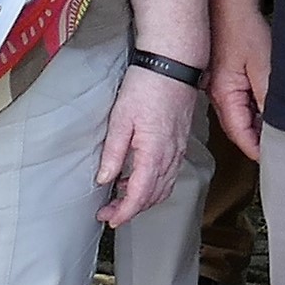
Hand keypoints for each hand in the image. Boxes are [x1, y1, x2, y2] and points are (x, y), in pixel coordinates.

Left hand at [94, 67, 200, 224]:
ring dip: (143, 200)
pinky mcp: (180, 143)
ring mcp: (178, 151)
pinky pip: (170, 175)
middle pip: (153, 196)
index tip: (110, 219)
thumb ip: (113, 153)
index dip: (124, 212)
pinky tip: (139, 179)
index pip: (140, 195)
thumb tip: (104, 179)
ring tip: (120, 199)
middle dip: (131, 210)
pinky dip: (155, 185)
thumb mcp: (121, 119)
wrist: (174, 64)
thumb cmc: (147, 85)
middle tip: (109, 212)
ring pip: (164, 188)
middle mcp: (171, 156)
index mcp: (154, 153)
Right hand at [209, 14, 270, 160]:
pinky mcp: (225, 81)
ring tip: (277, 133)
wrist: (231, 8)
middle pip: (237, 129)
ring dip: (255, 126)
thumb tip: (275, 126)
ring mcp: (220, 88)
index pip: (239, 134)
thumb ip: (268, 99)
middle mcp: (218, 95)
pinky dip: (253, 111)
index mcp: (224, 95)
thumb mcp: (263, 68)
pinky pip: (239, 104)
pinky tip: (268, 110)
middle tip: (278, 150)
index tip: (271, 159)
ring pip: (239, 117)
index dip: (256, 149)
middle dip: (256, 141)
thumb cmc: (244, 32)